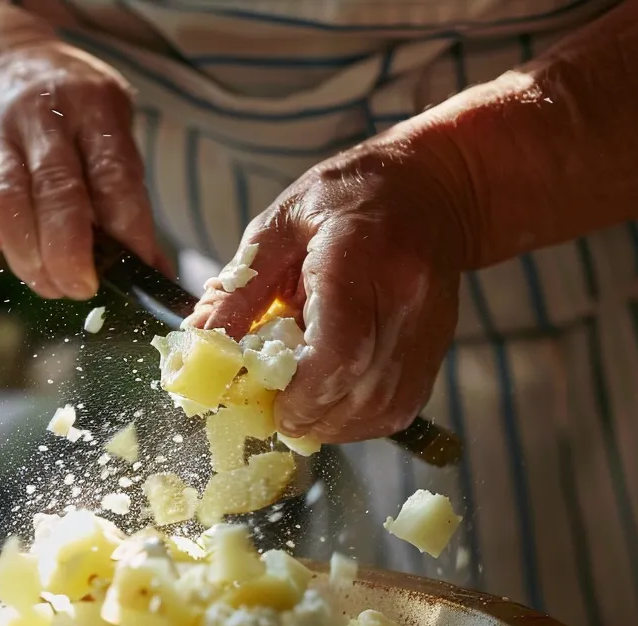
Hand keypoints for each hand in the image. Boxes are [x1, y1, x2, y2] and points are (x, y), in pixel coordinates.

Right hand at [0, 40, 161, 298]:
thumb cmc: (69, 117)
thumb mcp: (109, 134)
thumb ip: (127, 197)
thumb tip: (153, 270)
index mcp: (93, 110)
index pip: (114, 176)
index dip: (128, 230)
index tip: (134, 270)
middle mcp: (41, 118)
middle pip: (57, 191)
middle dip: (70, 253)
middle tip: (81, 287)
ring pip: (5, 201)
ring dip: (27, 256)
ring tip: (46, 282)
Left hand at [189, 137, 470, 442]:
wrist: (428, 191)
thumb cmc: (343, 200)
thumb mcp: (278, 228)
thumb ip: (241, 290)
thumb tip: (200, 345)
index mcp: (360, 258)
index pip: (340, 351)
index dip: (300, 395)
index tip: (267, 405)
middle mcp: (405, 300)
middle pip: (361, 392)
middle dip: (310, 416)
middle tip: (274, 411)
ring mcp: (428, 330)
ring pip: (383, 410)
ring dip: (334, 423)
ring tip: (302, 406)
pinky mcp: (437, 352)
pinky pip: (399, 409)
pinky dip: (359, 419)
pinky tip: (333, 400)